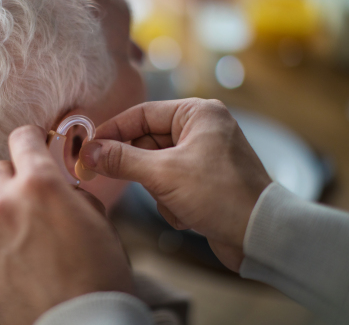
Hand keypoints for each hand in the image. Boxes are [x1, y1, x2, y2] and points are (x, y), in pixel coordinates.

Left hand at [0, 125, 133, 324]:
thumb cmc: (99, 275)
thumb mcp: (100, 221)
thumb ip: (75, 194)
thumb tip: (65, 189)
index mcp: (40, 184)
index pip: (22, 138)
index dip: (31, 138)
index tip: (34, 143)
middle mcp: (6, 202)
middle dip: (17, 178)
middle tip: (36, 197)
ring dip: (9, 212)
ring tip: (32, 239)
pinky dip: (0, 242)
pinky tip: (22, 262)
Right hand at [79, 99, 270, 271]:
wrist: (261, 235)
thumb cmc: (220, 195)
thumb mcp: (163, 174)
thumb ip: (121, 160)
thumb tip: (87, 152)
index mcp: (197, 113)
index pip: (141, 114)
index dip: (112, 131)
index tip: (88, 148)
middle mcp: (201, 129)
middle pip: (146, 141)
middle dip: (139, 168)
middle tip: (114, 178)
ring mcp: (203, 154)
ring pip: (154, 166)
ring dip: (158, 190)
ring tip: (176, 202)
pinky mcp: (204, 179)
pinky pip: (169, 182)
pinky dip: (170, 200)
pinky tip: (187, 213)